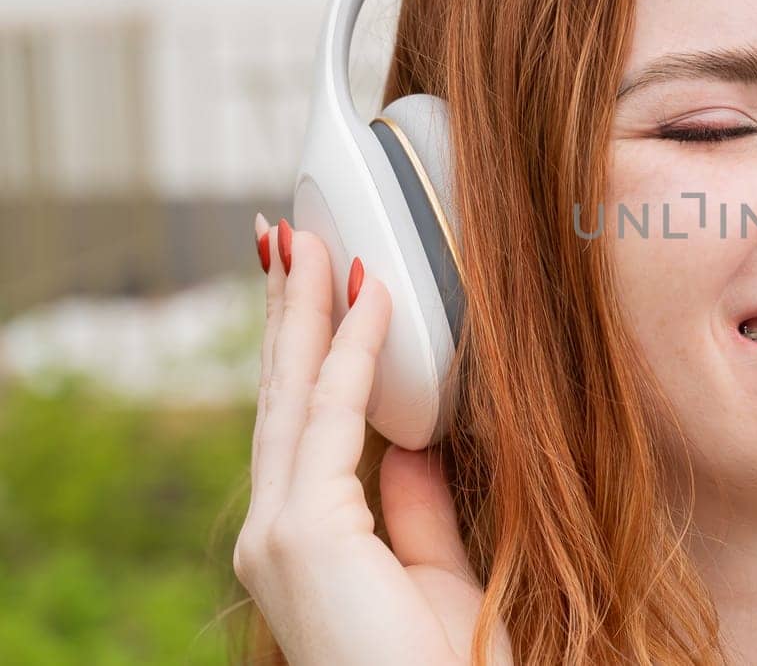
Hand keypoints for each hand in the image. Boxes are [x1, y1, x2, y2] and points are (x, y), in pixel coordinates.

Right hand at [234, 216, 509, 664]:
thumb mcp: (435, 569)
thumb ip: (415, 505)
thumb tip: (412, 440)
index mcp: (302, 541)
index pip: (300, 425)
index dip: (304, 352)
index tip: (315, 285)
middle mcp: (274, 534)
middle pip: (280, 398)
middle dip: (285, 313)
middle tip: (286, 236)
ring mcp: (278, 535)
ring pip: (291, 395)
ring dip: (303, 310)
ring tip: (308, 239)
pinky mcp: (301, 534)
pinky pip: (332, 418)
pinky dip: (350, 351)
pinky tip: (368, 295)